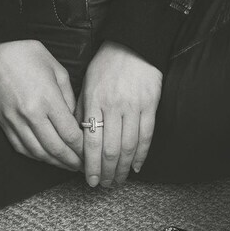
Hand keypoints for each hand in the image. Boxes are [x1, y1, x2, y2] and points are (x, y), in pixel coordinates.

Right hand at [0, 39, 83, 170]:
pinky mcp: (3, 122)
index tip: (91, 152)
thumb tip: (75, 121)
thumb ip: (70, 98)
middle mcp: (31, 114)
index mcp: (48, 100)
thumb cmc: (29, 54)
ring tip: (68, 165)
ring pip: (38, 153)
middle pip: (56, 149)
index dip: (83, 148)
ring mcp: (15, 120)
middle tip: (83, 167)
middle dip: (72, 161)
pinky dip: (35, 156)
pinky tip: (46, 157)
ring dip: (55, 163)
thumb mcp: (58, 71)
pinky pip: (21, 147)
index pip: (70, 135)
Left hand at [76, 42, 161, 188]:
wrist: (133, 44)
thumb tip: (78, 139)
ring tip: (118, 180)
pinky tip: (136, 167)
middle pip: (110, 149)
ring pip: (129, 146)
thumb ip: (82, 110)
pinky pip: (146, 135)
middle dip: (106, 172)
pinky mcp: (150, 104)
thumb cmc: (106, 64)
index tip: (89, 180)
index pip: (91, 141)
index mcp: (94, 100)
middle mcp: (114, 105)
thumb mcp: (87, 84)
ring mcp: (134, 106)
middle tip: (104, 186)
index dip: (90, 165)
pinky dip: (141, 154)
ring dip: (123, 168)